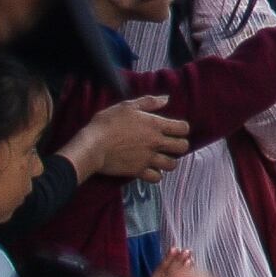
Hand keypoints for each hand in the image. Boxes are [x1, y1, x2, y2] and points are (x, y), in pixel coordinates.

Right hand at [69, 98, 192, 179]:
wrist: (92, 146)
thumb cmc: (107, 123)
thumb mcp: (127, 106)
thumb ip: (149, 102)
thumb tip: (166, 98)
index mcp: (156, 125)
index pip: (183, 128)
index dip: (182, 129)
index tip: (174, 130)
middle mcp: (156, 142)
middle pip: (182, 147)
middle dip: (179, 145)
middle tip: (170, 145)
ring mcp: (148, 158)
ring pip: (172, 164)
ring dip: (169, 161)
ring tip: (161, 158)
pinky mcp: (138, 171)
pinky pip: (156, 178)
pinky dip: (155, 175)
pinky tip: (150, 169)